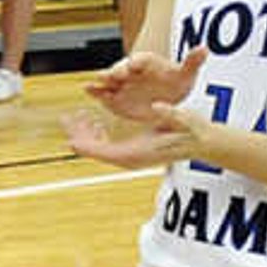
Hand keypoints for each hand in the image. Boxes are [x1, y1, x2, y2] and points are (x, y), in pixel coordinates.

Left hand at [62, 97, 199, 168]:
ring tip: (77, 118)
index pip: (100, 151)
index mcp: (135, 154)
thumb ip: (170, 114)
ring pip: (98, 149)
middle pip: (94, 151)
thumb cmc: (192, 131)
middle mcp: (128, 159)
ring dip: (86, 134)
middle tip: (66, 118)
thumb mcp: (183, 119)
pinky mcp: (131, 154)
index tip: (69, 128)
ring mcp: (129, 158)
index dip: (82, 140)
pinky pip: (107, 147)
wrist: (200, 144)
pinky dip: (98, 136)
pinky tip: (96, 124)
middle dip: (78, 134)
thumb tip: (157, 107)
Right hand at [81, 41, 198, 117]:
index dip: (136, 62)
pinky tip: (88, 90)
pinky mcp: (113, 97)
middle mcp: (130, 71)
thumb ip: (192, 62)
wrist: (165, 98)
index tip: (133, 65)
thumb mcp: (186, 74)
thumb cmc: (175, 83)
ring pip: (108, 80)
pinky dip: (95, 91)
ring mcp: (120, 84)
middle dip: (115, 72)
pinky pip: (102, 93)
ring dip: (101, 81)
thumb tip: (204, 48)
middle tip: (111, 76)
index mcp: (146, 63)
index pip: (140, 60)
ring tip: (94, 83)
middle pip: (120, 69)